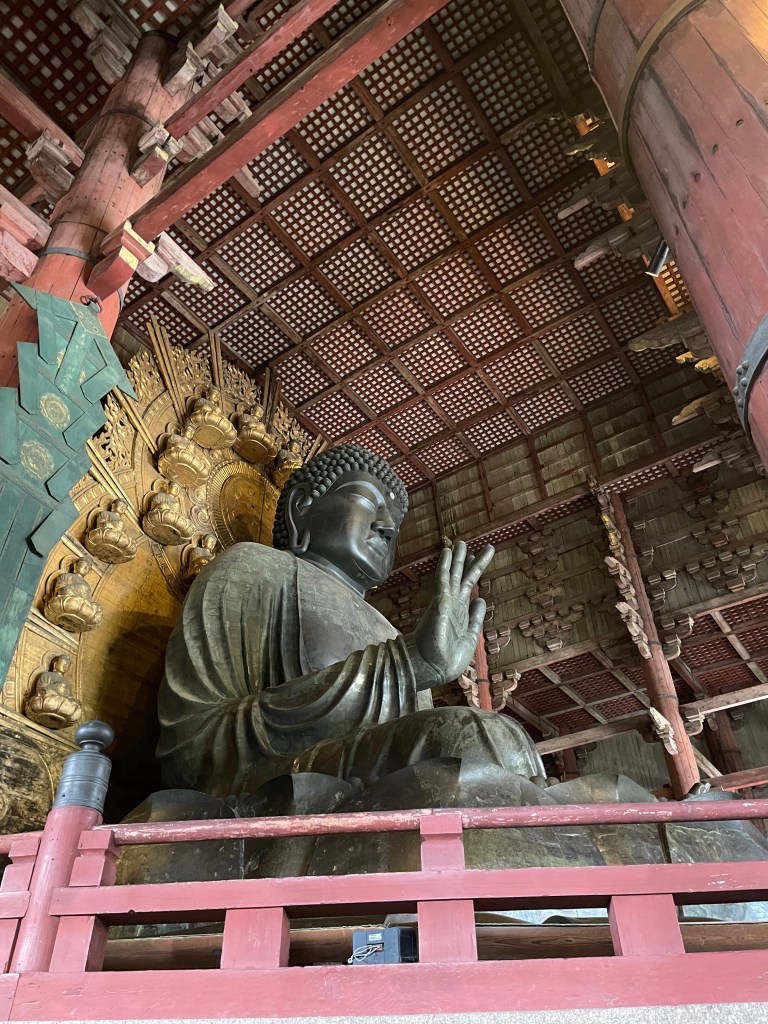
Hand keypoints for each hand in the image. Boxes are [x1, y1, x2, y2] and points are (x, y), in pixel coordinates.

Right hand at [406, 540, 494, 689]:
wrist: (433, 667)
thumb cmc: (448, 658)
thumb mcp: (470, 636)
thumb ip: (476, 618)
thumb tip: (481, 599)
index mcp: (461, 613)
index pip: (468, 587)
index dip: (473, 572)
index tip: (477, 558)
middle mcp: (453, 604)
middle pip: (462, 577)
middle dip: (468, 560)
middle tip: (470, 544)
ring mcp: (446, 602)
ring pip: (454, 575)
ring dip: (458, 558)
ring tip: (461, 542)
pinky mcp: (440, 602)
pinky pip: (443, 579)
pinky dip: (446, 565)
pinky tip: (448, 551)